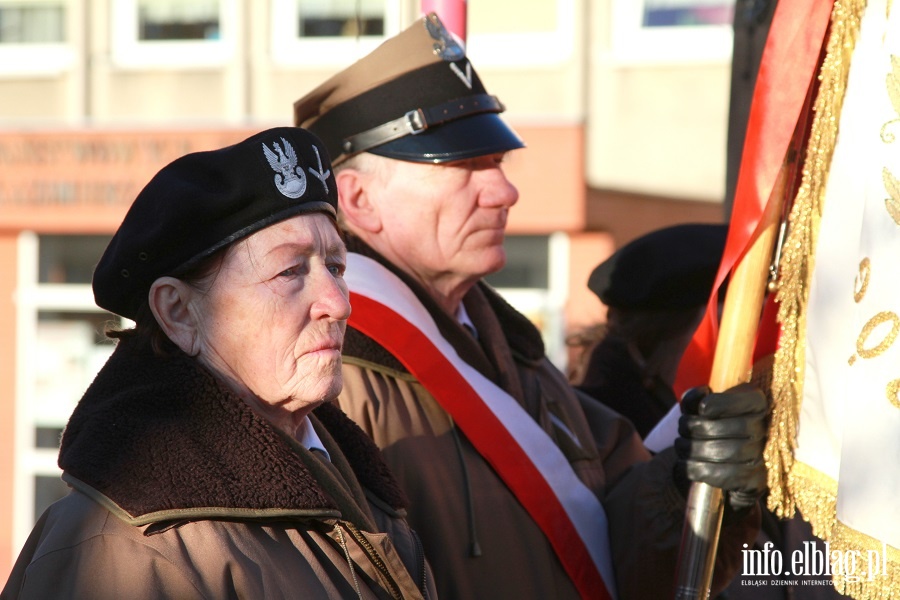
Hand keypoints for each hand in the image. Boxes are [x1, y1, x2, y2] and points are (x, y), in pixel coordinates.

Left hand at [674, 383, 767, 517]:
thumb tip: (701, 396)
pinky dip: (697, 468)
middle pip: (733, 428)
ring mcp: (762, 456)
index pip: (750, 401)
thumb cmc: (708, 429)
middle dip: (698, 427)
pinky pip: (724, 475)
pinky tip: (686, 463)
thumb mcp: (699, 410)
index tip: (702, 408)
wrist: (722, 467)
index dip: (723, 403)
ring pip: (727, 452)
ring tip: (681, 445)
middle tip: (682, 429)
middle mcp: (765, 430)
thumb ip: (694, 400)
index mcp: (756, 405)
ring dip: (694, 449)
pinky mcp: (754, 480)